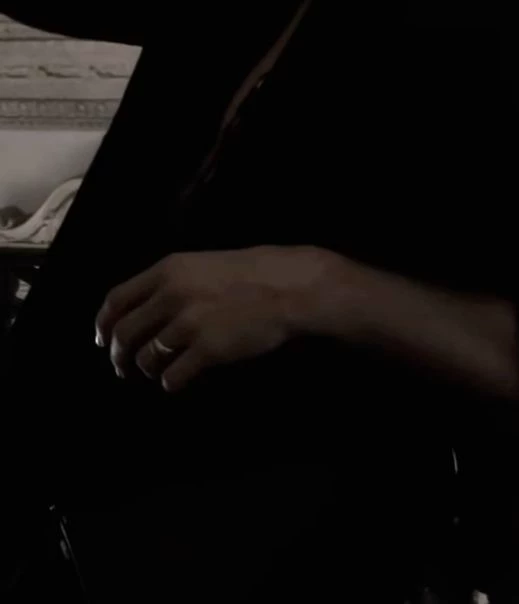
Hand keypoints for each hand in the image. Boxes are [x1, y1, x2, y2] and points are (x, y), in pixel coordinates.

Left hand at [94, 246, 332, 392]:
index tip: (102, 340)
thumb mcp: (201, 265)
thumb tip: (139, 312)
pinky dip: (170, 383)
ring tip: (159, 371)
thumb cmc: (247, 274)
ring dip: (148, 370)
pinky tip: (179, 380)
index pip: (116, 299)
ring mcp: (189, 323)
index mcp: (167, 270)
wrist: (286, 287)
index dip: (104, 324)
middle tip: (123, 368)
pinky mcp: (207, 349)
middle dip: (119, 356)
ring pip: (146, 358)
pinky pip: (172, 376)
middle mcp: (171, 294)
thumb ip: (169, 283)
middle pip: (124, 333)